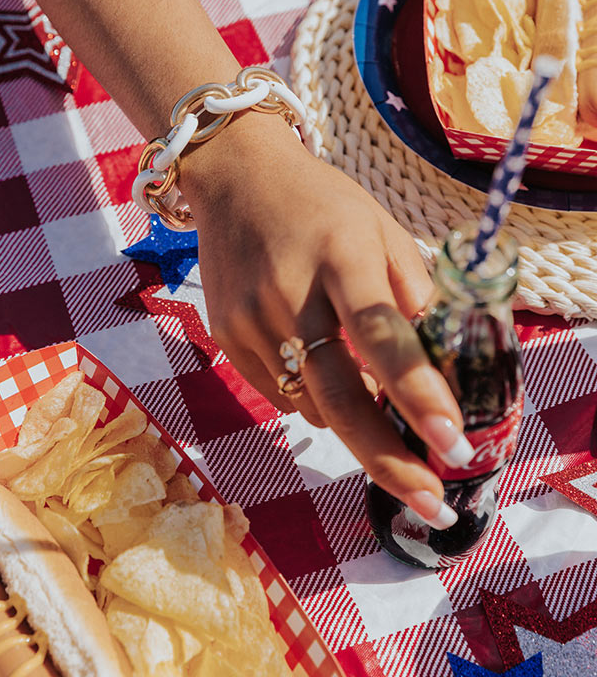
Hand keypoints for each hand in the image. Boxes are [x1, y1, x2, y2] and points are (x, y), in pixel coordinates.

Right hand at [183, 113, 472, 526]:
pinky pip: (280, 393)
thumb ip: (412, 290)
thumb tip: (437, 363)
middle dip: (387, 458)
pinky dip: (313, 398)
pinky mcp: (224, 335)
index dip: (418, 394)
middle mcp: (288, 290)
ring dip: (352, 419)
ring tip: (374, 402)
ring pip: (311, 404)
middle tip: (430, 499)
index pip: (382, 335)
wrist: (234, 177)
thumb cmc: (322, 201)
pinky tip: (320, 365)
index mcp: (340, 254)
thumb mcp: (380, 226)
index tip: (452, 443)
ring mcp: (248, 317)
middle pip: (338, 394)